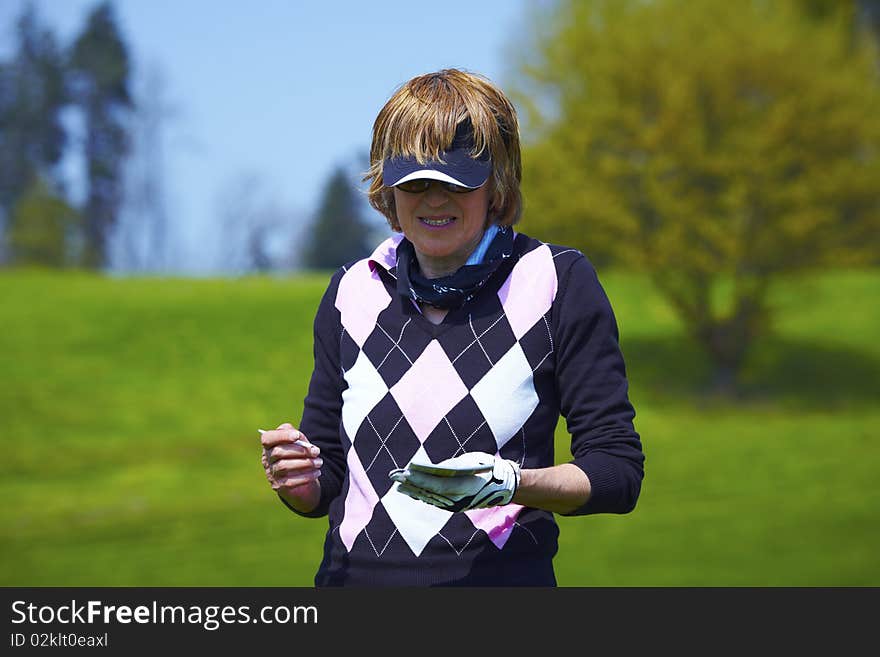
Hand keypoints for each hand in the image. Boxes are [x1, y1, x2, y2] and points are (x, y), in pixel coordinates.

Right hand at [260, 423, 321, 509]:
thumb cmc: (299, 453)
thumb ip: (296, 434)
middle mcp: (267, 459)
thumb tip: (298, 437)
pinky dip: (306, 477)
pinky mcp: (279, 486)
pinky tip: (316, 473)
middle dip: (300, 451)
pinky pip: (290, 482)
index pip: (267, 438)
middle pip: (278, 452)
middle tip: (316, 451)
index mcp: (269, 445)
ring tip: (319, 462)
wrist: (301, 476)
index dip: (281, 436)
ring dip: (305, 463)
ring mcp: (272, 474)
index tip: (297, 436)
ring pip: (284, 466)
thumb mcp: (298, 441)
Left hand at [390, 452, 519, 511]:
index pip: (438, 484)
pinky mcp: (455, 506)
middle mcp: (459, 499)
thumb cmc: (487, 468)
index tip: (405, 471)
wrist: (504, 486)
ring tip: (398, 483)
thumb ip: (450, 466)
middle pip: (431, 491)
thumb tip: (431, 468)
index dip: (421, 479)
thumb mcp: (470, 461)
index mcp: (464, 486)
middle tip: (394, 475)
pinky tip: (411, 491)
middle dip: (411, 483)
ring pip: (431, 497)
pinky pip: (435, 501)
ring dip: (413, 490)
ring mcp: (457, 505)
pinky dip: (422, 495)